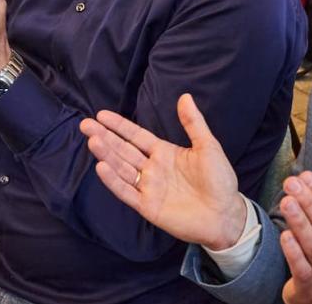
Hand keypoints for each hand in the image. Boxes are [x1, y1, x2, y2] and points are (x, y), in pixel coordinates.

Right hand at [80, 93, 249, 250]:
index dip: (119, 126)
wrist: (226, 214)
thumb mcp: (207, 146)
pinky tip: (102, 167)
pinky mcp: (147, 206)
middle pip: (123, 150)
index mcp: (164, 153)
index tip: (101, 115)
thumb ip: (193, 123)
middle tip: (86, 124)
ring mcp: (148, 187)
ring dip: (107, 155)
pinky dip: (113, 180)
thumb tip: (185, 96)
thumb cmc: (220, 180)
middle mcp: (152, 169)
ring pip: (122, 168)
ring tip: (92, 140)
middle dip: (105, 137)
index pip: (136, 136)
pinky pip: (126, 192)